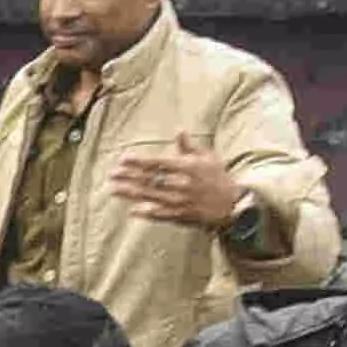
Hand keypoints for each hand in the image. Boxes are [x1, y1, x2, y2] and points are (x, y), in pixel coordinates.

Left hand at [104, 133, 245, 230]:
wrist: (233, 205)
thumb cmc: (219, 178)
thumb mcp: (208, 158)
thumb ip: (190, 147)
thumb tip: (179, 130)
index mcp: (188, 167)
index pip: (158, 163)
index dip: (139, 162)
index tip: (123, 159)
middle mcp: (182, 185)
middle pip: (150, 180)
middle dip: (129, 177)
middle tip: (112, 174)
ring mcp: (181, 202)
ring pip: (151, 197)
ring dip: (131, 193)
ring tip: (113, 189)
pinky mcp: (182, 216)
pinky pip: (161, 215)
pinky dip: (147, 212)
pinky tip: (132, 210)